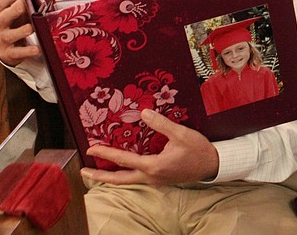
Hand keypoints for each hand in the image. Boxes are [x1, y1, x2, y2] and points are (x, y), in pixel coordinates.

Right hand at [0, 0, 41, 65]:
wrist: (9, 52)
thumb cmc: (16, 27)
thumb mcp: (20, 15)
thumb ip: (28, 2)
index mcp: (0, 15)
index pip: (1, 4)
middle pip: (4, 17)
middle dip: (14, 10)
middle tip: (25, 3)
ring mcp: (1, 41)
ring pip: (9, 36)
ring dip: (20, 31)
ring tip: (31, 28)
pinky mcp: (8, 54)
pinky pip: (17, 52)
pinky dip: (27, 51)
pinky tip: (37, 49)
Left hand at [81, 108, 219, 185]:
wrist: (213, 165)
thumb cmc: (198, 149)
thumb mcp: (181, 134)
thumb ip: (161, 124)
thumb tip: (143, 113)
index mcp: (154, 166)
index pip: (124, 160)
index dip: (106, 154)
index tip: (92, 149)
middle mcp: (151, 177)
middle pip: (120, 180)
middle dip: (100, 177)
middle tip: (84, 172)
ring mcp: (156, 181)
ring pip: (128, 182)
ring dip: (111, 178)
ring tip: (97, 173)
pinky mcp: (160, 180)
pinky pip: (138, 179)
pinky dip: (125, 175)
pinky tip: (123, 169)